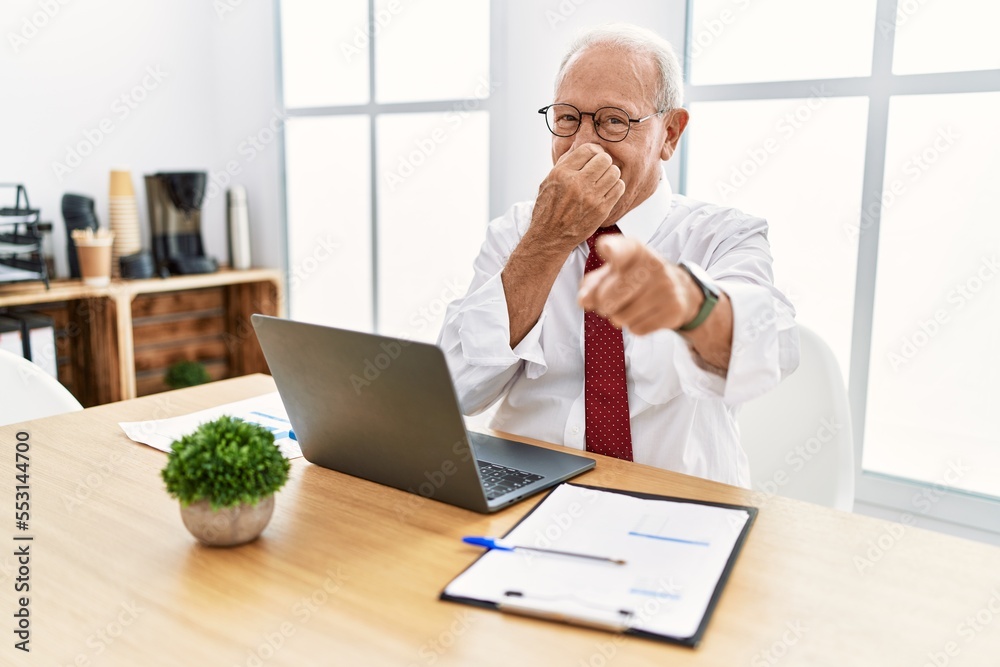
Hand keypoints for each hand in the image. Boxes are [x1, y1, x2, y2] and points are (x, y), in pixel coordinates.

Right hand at [528, 143, 625, 249]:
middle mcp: (576, 183)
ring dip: (611, 174)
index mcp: (561, 173)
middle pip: (604, 159)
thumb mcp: (548, 181)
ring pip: (614, 172)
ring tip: (604, 180)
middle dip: (604, 162)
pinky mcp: (601, 209)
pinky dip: (616, 186)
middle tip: (600, 169)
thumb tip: (584, 149)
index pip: (588, 149)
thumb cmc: (548, 209)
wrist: (550, 237)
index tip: (594, 157)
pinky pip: (619, 188)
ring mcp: (590, 197)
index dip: (594, 151)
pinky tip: (608, 190)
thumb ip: (565, 164)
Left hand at [577, 235, 700, 334]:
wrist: (679, 290)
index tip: (606, 248)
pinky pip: (637, 328)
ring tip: (629, 307)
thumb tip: (583, 300)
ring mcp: (667, 286)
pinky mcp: (674, 309)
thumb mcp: (614, 274)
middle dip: (602, 306)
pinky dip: (634, 326)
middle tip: (606, 304)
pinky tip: (644, 315)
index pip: (622, 249)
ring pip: (621, 317)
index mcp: (636, 250)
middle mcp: (653, 264)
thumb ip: (593, 284)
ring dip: (618, 318)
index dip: (611, 249)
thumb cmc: (637, 279)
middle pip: (608, 296)